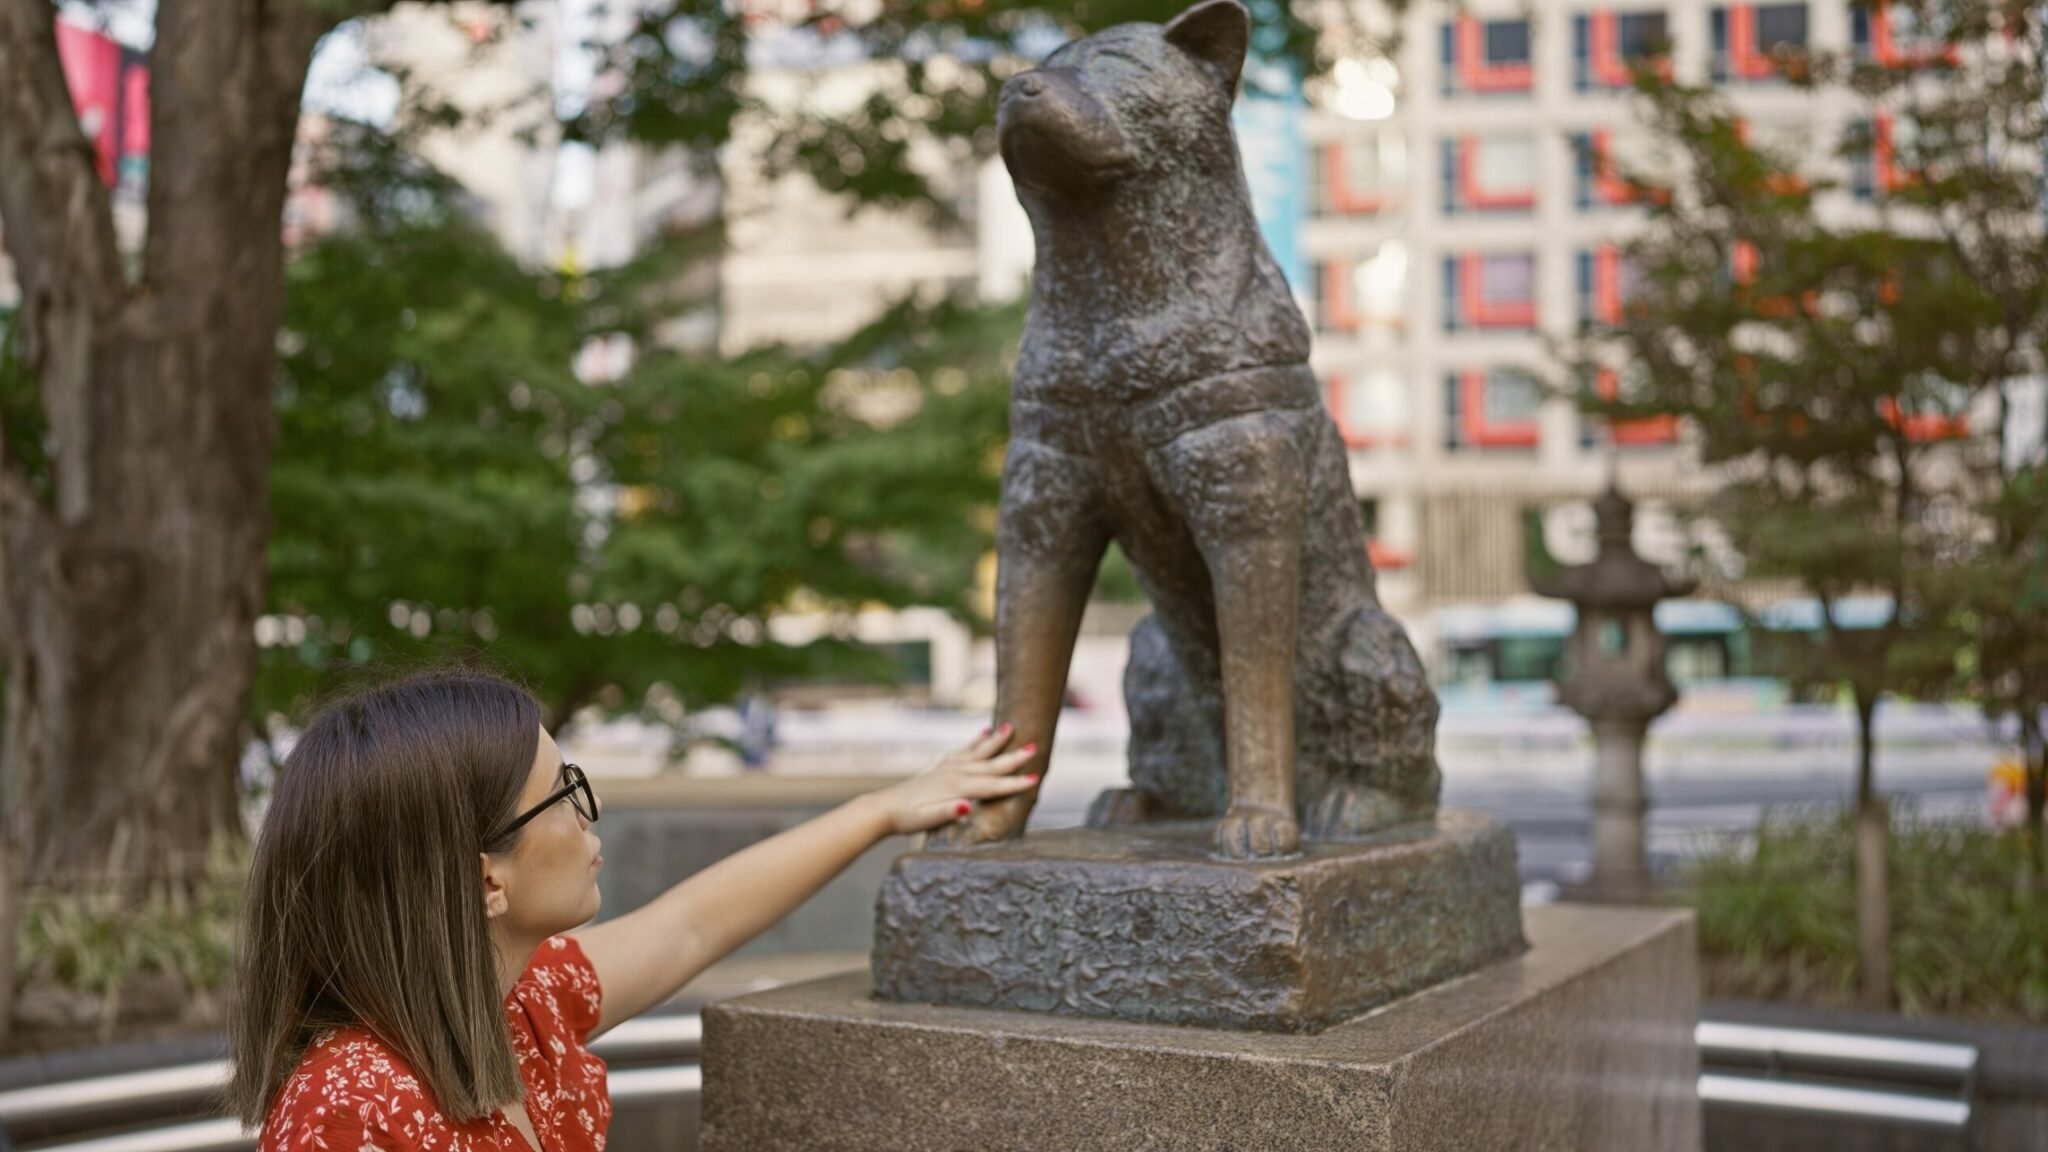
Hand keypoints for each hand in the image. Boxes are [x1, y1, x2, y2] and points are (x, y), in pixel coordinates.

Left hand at [873, 724, 1040, 835]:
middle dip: (1013, 757)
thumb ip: (948, 812)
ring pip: (979, 751)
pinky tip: (984, 731)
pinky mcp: (942, 767)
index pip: (991, 786)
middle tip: (1035, 746)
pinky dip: (976, 740)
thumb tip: (968, 807)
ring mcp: (949, 768)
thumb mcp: (927, 819)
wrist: (885, 809)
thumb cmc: (907, 818)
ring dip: (996, 740)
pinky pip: (964, 750)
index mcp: (956, 788)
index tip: (1035, 778)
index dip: (1014, 784)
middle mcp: (955, 773)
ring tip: (1010, 725)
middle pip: (990, 764)